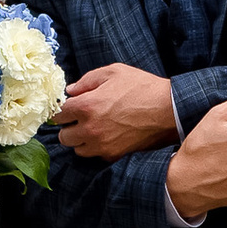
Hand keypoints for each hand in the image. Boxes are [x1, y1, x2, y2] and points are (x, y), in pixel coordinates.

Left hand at [57, 65, 177, 159]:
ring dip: (80, 139)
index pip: (58, 115)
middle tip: (79, 118)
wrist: (168, 109)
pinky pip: (94, 155)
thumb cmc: (142, 87)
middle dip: (68, 126)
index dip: (62, 110)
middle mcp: (90, 129)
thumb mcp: (113, 72)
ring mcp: (101, 145)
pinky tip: (104, 136)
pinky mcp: (113, 155)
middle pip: (63, 136)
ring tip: (92, 128)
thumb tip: (71, 90)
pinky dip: (95, 148)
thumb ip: (87, 80)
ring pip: (77, 149)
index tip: (68, 108)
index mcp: (86, 106)